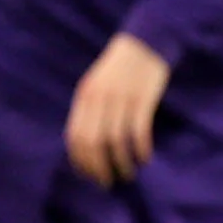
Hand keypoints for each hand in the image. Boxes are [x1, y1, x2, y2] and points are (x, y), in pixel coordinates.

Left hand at [64, 34, 169, 184]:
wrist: (146, 41)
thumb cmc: (120, 67)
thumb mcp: (96, 84)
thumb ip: (89, 110)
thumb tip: (86, 146)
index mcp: (85, 95)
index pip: (75, 137)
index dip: (81, 161)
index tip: (90, 176)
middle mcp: (100, 98)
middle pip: (93, 143)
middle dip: (99, 168)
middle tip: (108, 182)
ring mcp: (122, 98)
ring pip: (116, 141)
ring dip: (122, 163)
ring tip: (128, 174)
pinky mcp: (143, 98)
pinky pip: (139, 132)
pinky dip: (141, 149)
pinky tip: (145, 158)